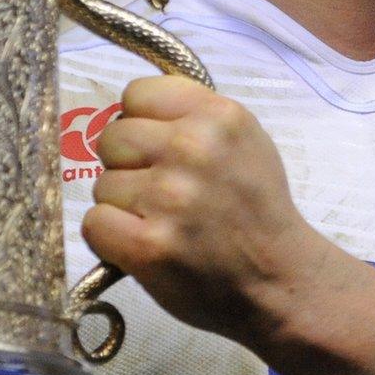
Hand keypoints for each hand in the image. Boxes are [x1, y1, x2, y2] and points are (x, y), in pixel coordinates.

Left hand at [82, 76, 335, 342]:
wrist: (280, 280)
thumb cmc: (256, 210)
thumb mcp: (245, 141)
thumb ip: (194, 116)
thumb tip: (133, 112)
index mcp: (219, 116)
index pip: (136, 94)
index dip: (141, 123)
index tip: (159, 149)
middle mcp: (193, 148)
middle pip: (112, 138)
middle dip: (128, 165)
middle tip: (160, 192)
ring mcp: (169, 197)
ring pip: (102, 184)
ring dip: (123, 206)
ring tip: (163, 223)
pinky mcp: (148, 245)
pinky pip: (94, 223)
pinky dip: (111, 238)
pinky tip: (144, 244)